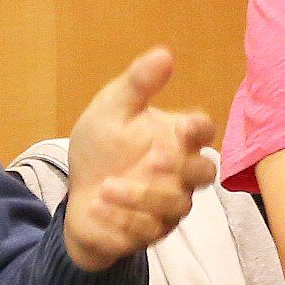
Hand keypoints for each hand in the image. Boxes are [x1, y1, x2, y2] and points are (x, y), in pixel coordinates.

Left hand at [60, 47, 219, 271]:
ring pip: (178, 205)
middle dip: (185, 168)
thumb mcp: (112, 109)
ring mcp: (170, 204)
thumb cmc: (102, 147)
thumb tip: (164, 53)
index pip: (204, 131)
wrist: (77, 194)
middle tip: (154, 159)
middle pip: (207, 173)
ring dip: (142, 196)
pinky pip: (149, 229)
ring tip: (106, 186)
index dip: (200, 130)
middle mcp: (181, 172)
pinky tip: (97, 204)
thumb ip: (137, 84)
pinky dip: (123, 217)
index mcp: (176, 138)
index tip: (186, 126)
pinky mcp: (152, 231)